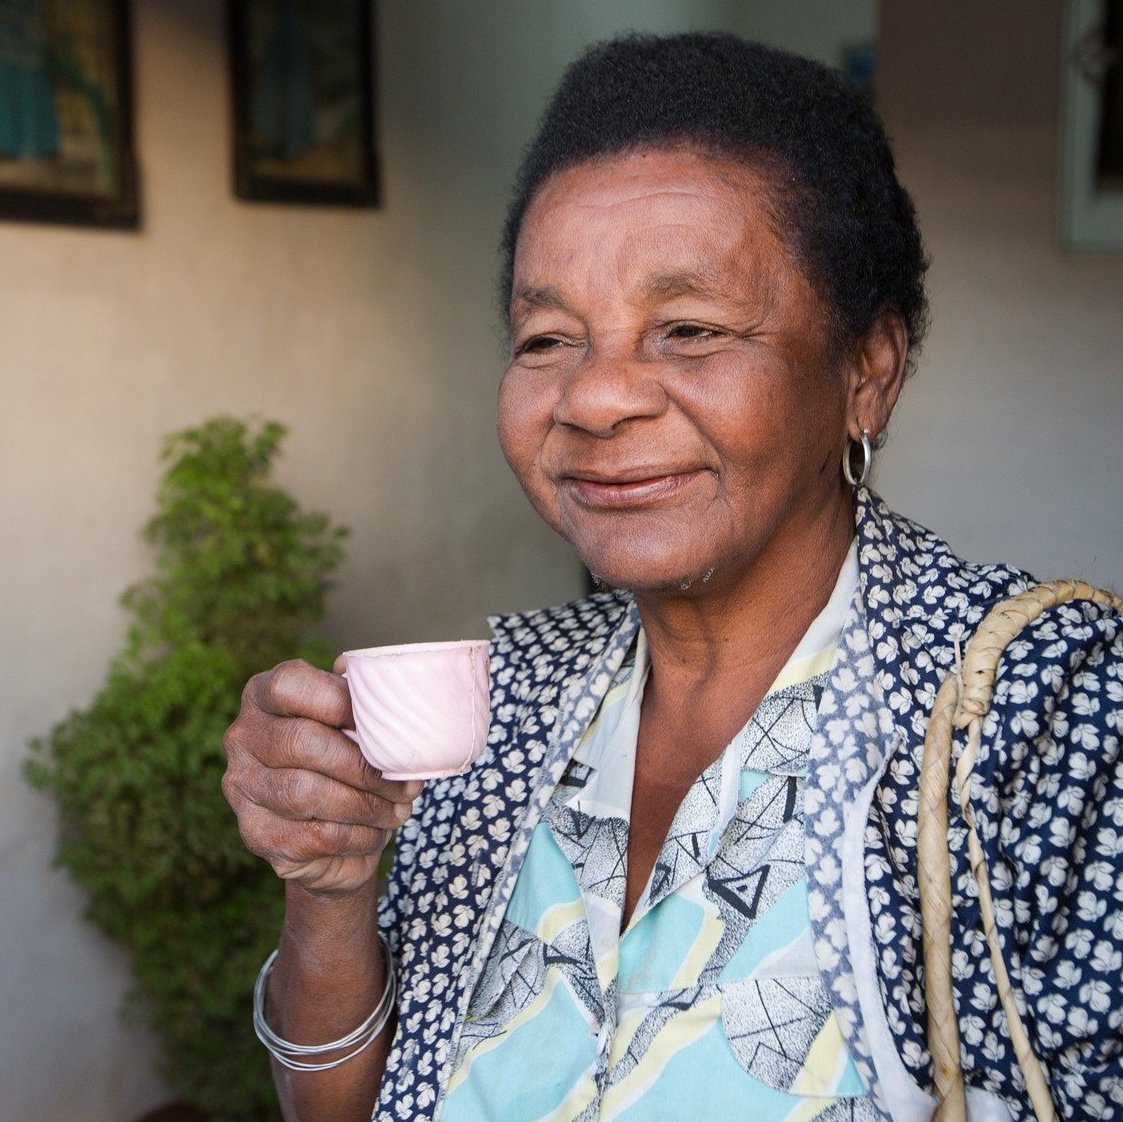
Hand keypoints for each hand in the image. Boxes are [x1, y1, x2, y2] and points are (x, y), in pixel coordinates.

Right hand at [222, 660, 421, 895]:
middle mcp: (242, 737)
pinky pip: (311, 836)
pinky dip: (356, 836)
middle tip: (407, 784)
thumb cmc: (350, 757)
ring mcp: (242, 787)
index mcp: (263, 694)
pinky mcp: (255, 834)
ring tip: (398, 809)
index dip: (340, 701)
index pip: (290, 685)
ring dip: (365, 805)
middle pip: (303, 743)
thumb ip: (363, 699)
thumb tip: (382, 684)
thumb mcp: (354, 720)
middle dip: (365, 766)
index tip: (385, 724)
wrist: (335, 831)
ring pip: (305, 793)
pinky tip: (377, 832)